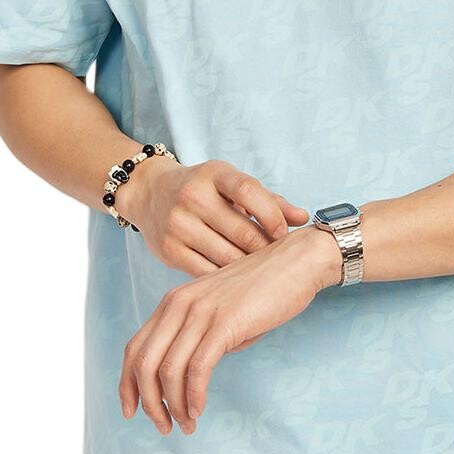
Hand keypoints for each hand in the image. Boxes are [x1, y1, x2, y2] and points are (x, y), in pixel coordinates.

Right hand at [114, 156, 309, 275]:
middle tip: (276, 259)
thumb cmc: (204, 189)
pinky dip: (226, 279)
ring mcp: (178, 224)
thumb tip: (303, 217)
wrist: (150, 193)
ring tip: (261, 271)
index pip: (248, 191)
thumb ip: (269, 201)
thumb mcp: (232, 184)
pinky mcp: (169, 250)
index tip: (283, 233)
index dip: (271, 214)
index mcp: (214, 173)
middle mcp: (193, 196)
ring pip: (227, 255)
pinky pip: (207, 272)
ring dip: (249, 267)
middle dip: (264, 248)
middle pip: (241, 230)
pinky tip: (237, 280)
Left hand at [119, 224, 341, 433]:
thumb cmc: (263, 290)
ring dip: (174, 406)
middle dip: (149, 403)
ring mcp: (200, 312)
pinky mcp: (224, 322)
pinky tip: (199, 409)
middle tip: (164, 428)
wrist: (296, 261)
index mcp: (173, 302)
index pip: (135, 348)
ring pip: (168, 371)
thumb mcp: (219, 311)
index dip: (127, 385)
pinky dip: (194, 396)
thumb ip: (198, 336)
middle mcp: (179, 304)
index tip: (131, 412)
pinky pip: (197, 369)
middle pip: (143, 363)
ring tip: (187, 425)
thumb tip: (190, 376)